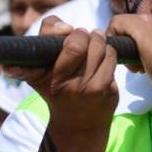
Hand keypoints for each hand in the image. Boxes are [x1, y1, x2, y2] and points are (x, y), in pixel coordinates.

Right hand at [5, 16, 118, 132]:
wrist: (78, 124)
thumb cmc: (58, 88)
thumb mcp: (41, 69)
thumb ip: (45, 40)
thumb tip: (64, 27)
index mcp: (46, 76)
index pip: (59, 41)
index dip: (64, 30)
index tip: (67, 31)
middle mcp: (65, 83)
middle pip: (81, 42)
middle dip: (85, 34)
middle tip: (85, 36)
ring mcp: (87, 88)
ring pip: (100, 48)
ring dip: (99, 42)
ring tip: (94, 45)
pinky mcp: (104, 90)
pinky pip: (111, 58)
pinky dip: (109, 53)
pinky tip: (103, 58)